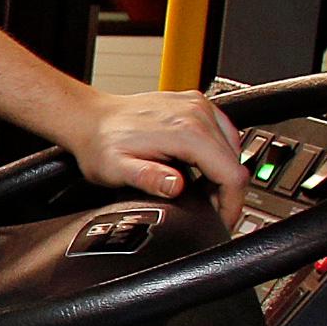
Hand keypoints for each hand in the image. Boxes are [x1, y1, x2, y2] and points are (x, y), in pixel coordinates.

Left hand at [64, 89, 246, 224]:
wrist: (90, 118)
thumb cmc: (101, 144)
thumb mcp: (117, 170)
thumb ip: (148, 179)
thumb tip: (176, 186)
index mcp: (186, 131)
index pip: (232, 174)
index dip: (232, 205)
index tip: (222, 221)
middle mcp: (196, 113)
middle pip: (235, 162)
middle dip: (228, 192)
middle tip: (210, 213)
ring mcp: (197, 105)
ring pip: (232, 147)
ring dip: (223, 173)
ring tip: (204, 194)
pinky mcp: (193, 104)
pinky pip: (221, 132)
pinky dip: (218, 154)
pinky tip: (200, 168)